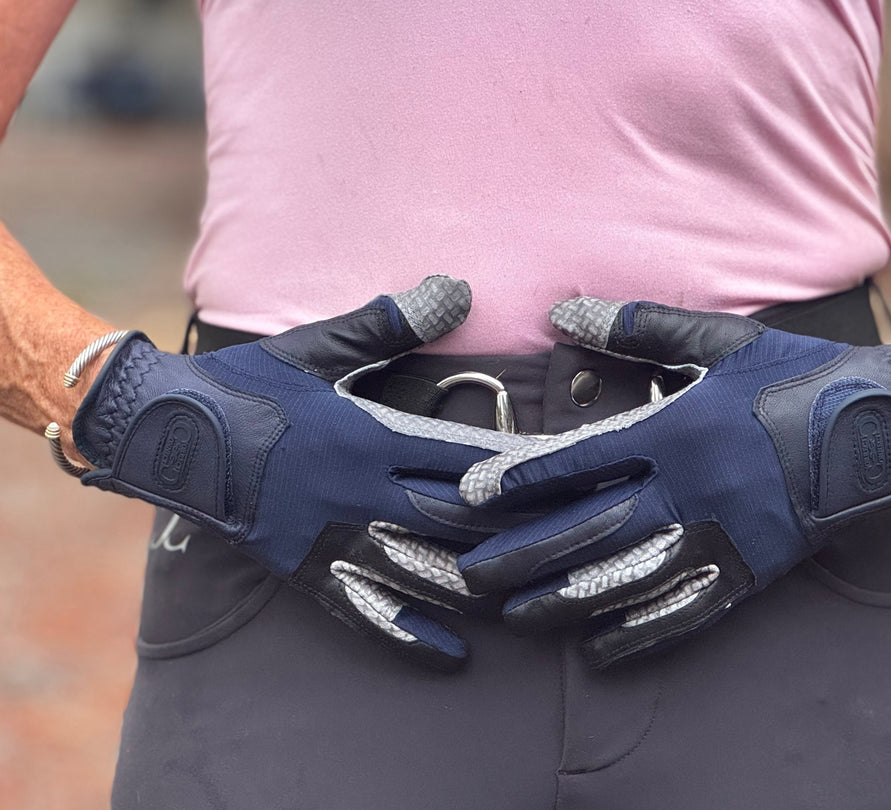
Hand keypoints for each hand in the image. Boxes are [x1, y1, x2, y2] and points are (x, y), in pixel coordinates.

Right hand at [71, 276, 533, 670]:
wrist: (165, 435)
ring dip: (481, 585)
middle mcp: (359, 493)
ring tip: (537, 596)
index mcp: (370, 436)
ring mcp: (333, 539)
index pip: (466, 457)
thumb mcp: (317, 347)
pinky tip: (455, 655)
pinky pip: (364, 611)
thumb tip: (459, 289)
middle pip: (458, 520)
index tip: (577, 476)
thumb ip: (390, 325)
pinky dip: (411, 634)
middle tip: (579, 538)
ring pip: (423, 572)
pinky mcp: (305, 572)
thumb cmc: (247, 386)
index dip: (525, 469)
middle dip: (519, 530)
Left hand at [456, 296, 890, 668]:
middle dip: (524, 556)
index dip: (522, 480)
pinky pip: (686, 611)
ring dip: (567, 601)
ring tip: (515, 619)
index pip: (582, 460)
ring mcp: (722, 536)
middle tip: (469, 577)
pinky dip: (638, 634)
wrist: (885, 425)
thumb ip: (637, 326)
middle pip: (591, 529)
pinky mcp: (750, 570)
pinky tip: (596, 650)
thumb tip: (562, 311)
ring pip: (628, 578)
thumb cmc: (796, 373)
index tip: (470, 498)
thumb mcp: (718, 340)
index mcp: (678, 428)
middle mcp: (692, 488)